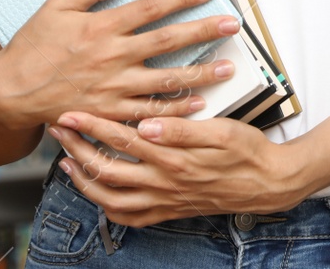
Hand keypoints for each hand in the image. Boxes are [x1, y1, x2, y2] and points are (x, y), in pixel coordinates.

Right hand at [0, 0, 237, 129]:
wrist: (9, 93)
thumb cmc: (31, 48)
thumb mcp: (55, 8)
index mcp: (101, 27)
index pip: (151, 7)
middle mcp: (112, 57)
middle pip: (168, 41)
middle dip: (203, 31)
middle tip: (231, 25)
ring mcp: (113, 88)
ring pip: (166, 81)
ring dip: (200, 74)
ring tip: (227, 67)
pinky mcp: (109, 112)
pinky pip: (149, 113)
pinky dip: (175, 109)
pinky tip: (197, 104)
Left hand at [49, 112, 311, 223]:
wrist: (268, 184)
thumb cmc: (248, 151)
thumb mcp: (223, 131)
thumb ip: (183, 129)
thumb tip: (148, 124)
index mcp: (173, 159)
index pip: (122, 139)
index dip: (93, 125)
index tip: (72, 112)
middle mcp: (163, 183)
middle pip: (106, 170)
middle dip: (77, 149)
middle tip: (60, 131)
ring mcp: (165, 201)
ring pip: (111, 198)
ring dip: (85, 181)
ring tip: (69, 163)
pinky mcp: (170, 211)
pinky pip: (130, 217)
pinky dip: (108, 207)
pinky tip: (100, 195)